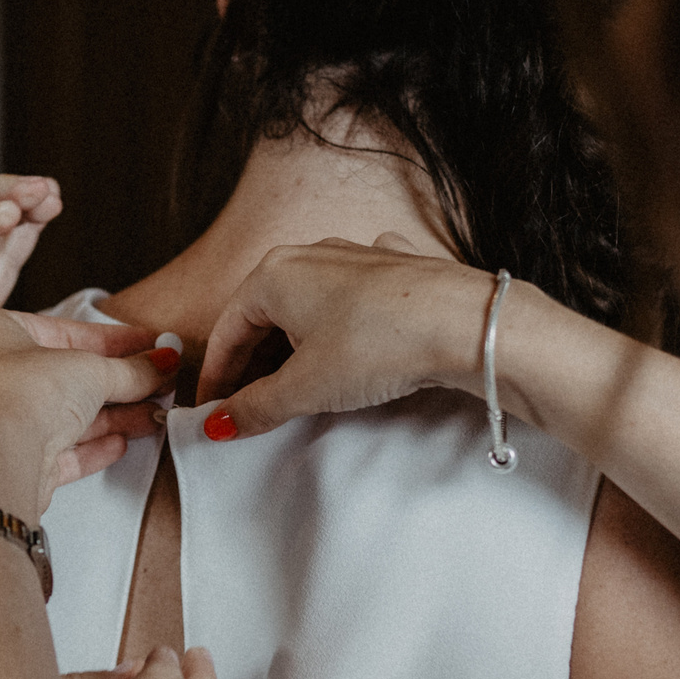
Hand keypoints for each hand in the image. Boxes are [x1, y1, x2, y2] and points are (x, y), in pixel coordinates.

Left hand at [0, 309, 177, 519]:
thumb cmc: (26, 394)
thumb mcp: (92, 369)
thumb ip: (132, 369)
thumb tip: (165, 362)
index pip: (67, 332)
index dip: (116, 341)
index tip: (153, 345)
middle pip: (69, 376)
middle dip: (120, 382)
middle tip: (163, 381)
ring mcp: (2, 421)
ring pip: (68, 416)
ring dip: (115, 416)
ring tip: (157, 413)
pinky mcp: (15, 462)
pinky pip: (60, 450)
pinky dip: (93, 446)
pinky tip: (123, 443)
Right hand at [196, 234, 498, 440]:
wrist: (463, 322)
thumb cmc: (379, 342)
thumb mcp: (305, 388)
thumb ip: (256, 407)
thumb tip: (223, 423)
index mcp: (273, 274)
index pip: (227, 331)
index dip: (217, 377)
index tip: (216, 411)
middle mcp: (310, 255)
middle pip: (265, 316)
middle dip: (256, 363)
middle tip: (254, 407)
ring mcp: (354, 256)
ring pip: (308, 304)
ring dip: (295, 346)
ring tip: (299, 387)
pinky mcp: (394, 269)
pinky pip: (351, 298)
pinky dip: (340, 325)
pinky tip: (350, 344)